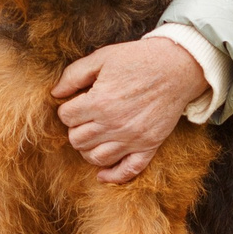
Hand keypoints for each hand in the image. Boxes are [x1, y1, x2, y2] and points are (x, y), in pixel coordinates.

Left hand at [51, 37, 204, 183]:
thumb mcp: (102, 57)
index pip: (66, 117)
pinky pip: (128, 171)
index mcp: (99, 102)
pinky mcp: (148, 146)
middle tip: (84, 118)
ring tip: (93, 137)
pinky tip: (102, 174)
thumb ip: (74, 74)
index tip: (76, 103)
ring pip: (95, 158)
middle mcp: (113, 124)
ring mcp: (132, 139)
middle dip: (75, 128)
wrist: (177, 68)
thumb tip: (55, 92)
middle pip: (77, 140)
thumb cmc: (138, 59)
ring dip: (88, 149)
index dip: (67, 109)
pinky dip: (112, 176)